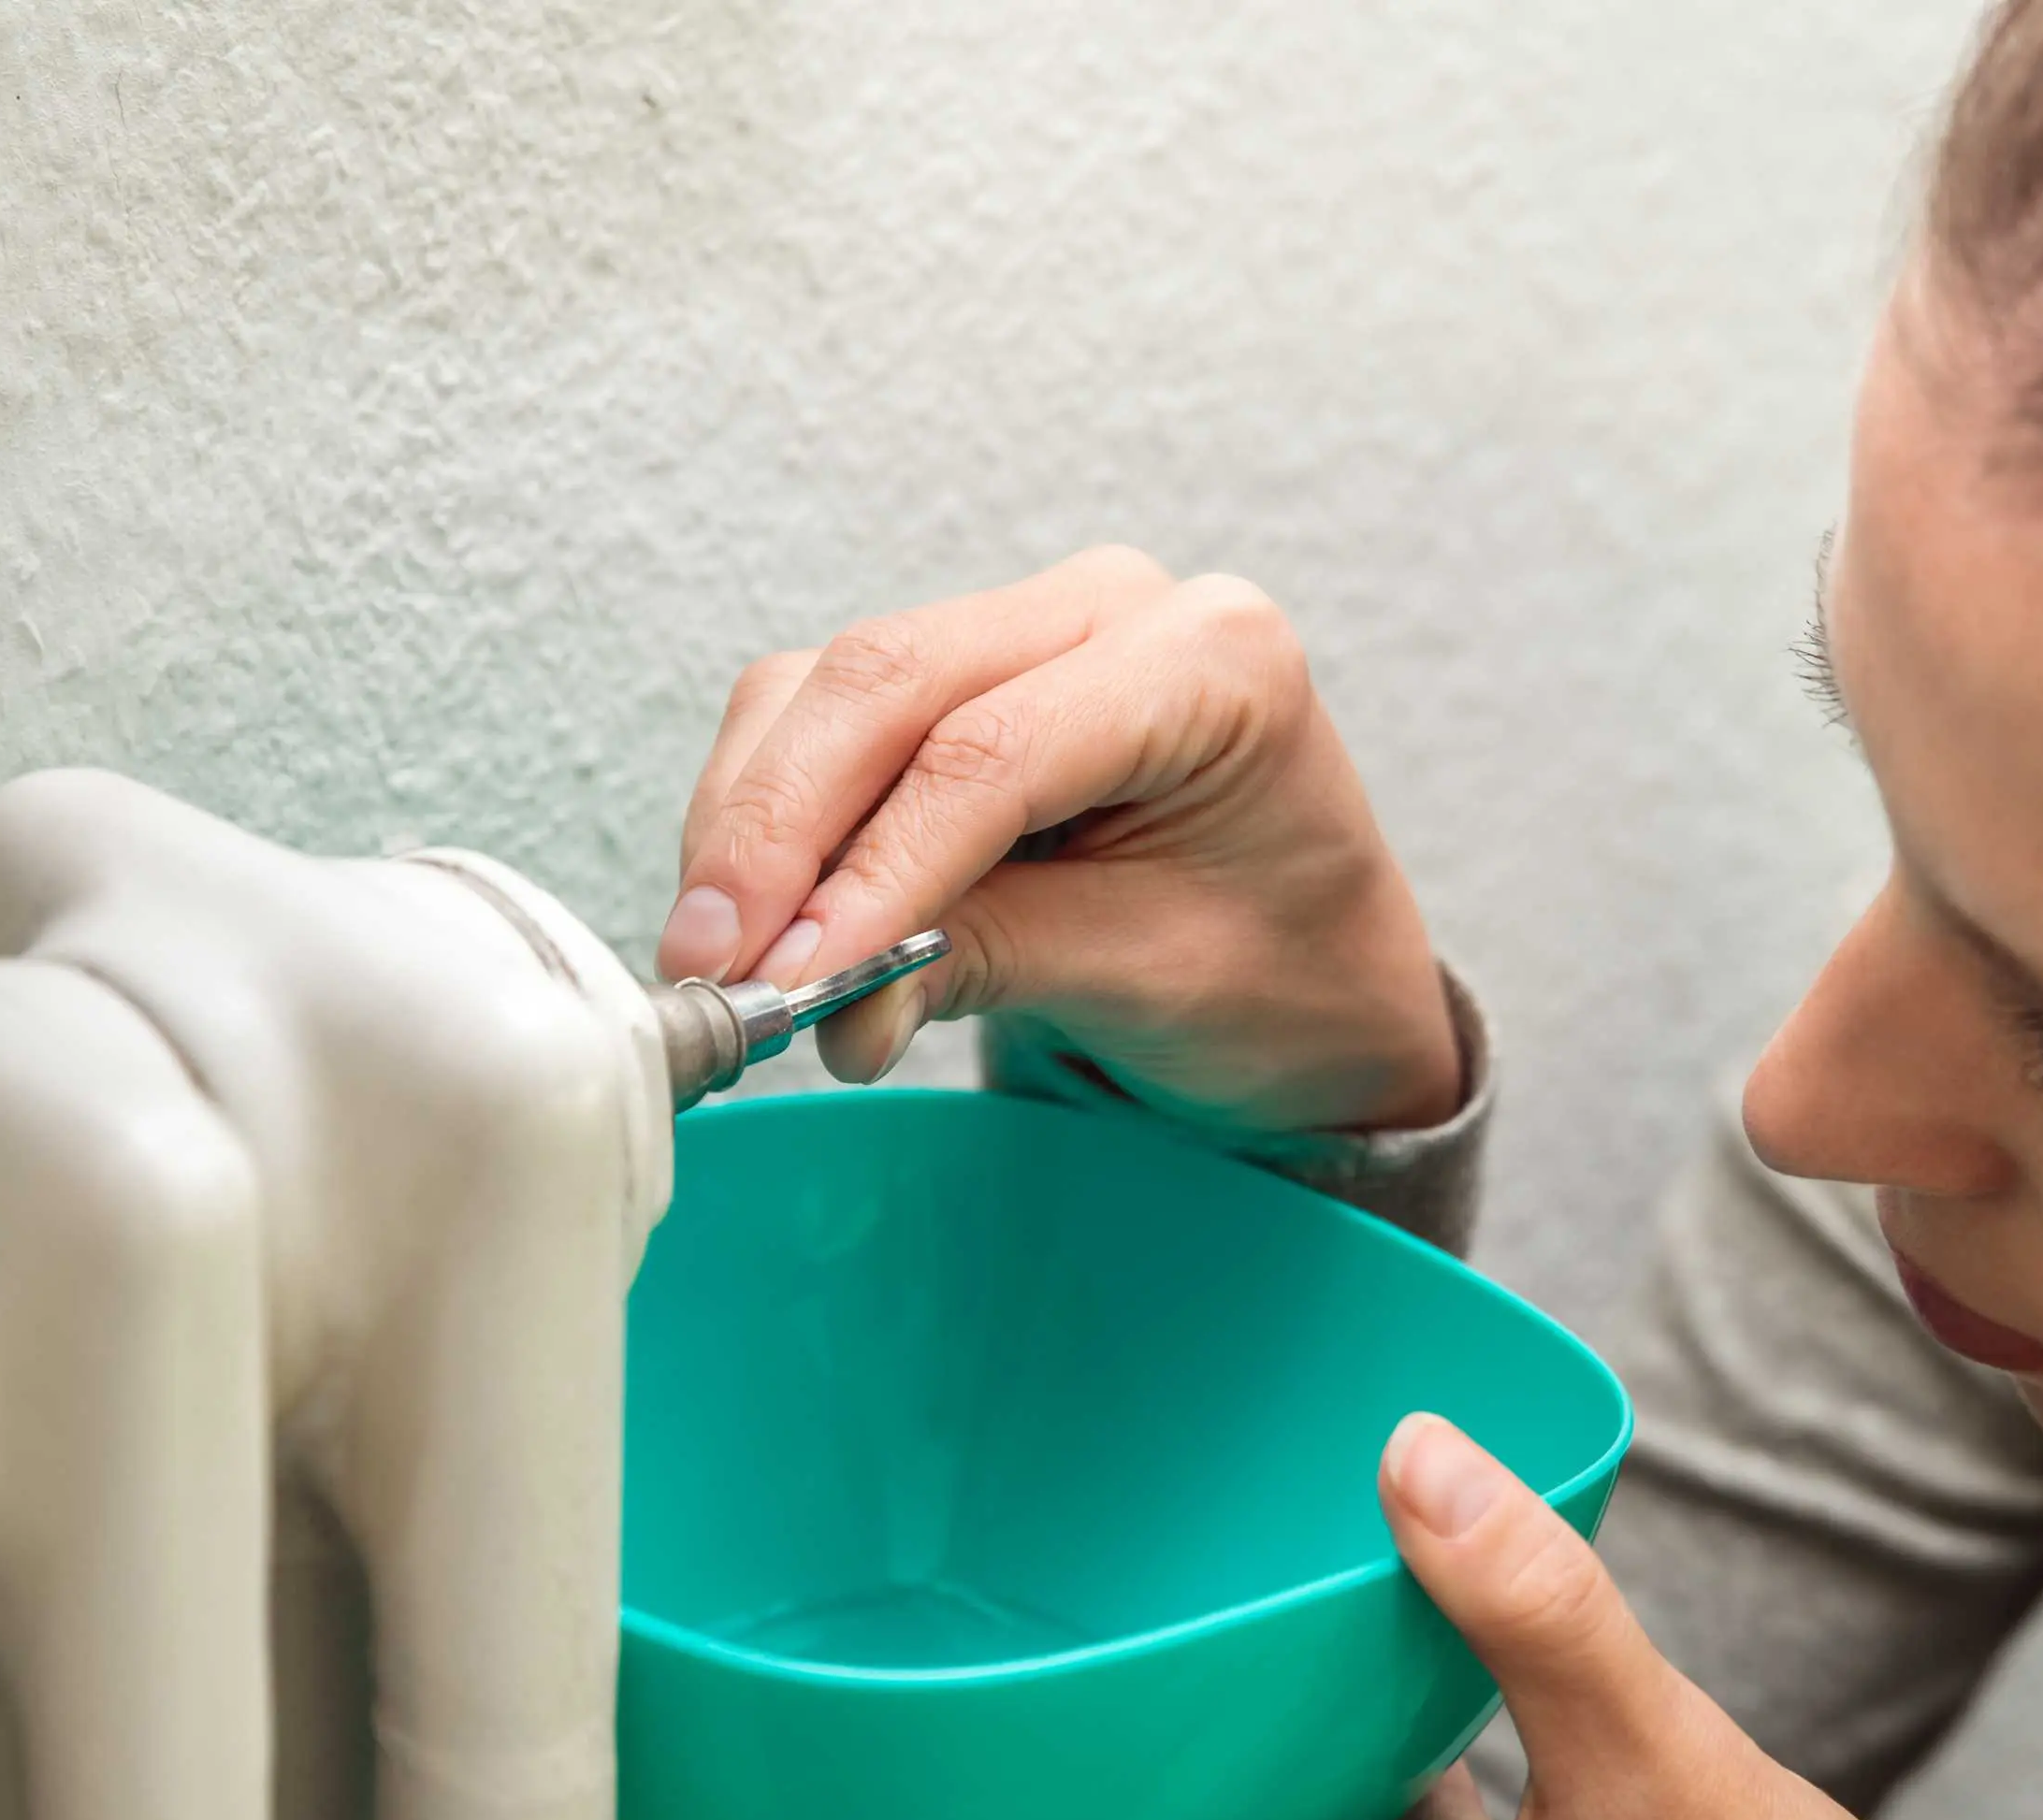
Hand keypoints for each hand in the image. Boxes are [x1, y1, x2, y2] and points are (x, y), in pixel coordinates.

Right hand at [660, 547, 1460, 1133]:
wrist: (1326, 987)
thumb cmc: (1285, 978)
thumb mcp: (1146, 978)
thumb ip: (979, 961)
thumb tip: (814, 989)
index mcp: (1211, 657)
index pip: (992, 746)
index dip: (873, 867)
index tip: (793, 978)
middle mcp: (1113, 607)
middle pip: (884, 683)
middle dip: (777, 834)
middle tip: (717, 968)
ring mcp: (1029, 631)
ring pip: (827, 692)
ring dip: (756, 829)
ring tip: (739, 973)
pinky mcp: (961, 683)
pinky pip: (824, 725)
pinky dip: (773, 825)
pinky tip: (770, 926)